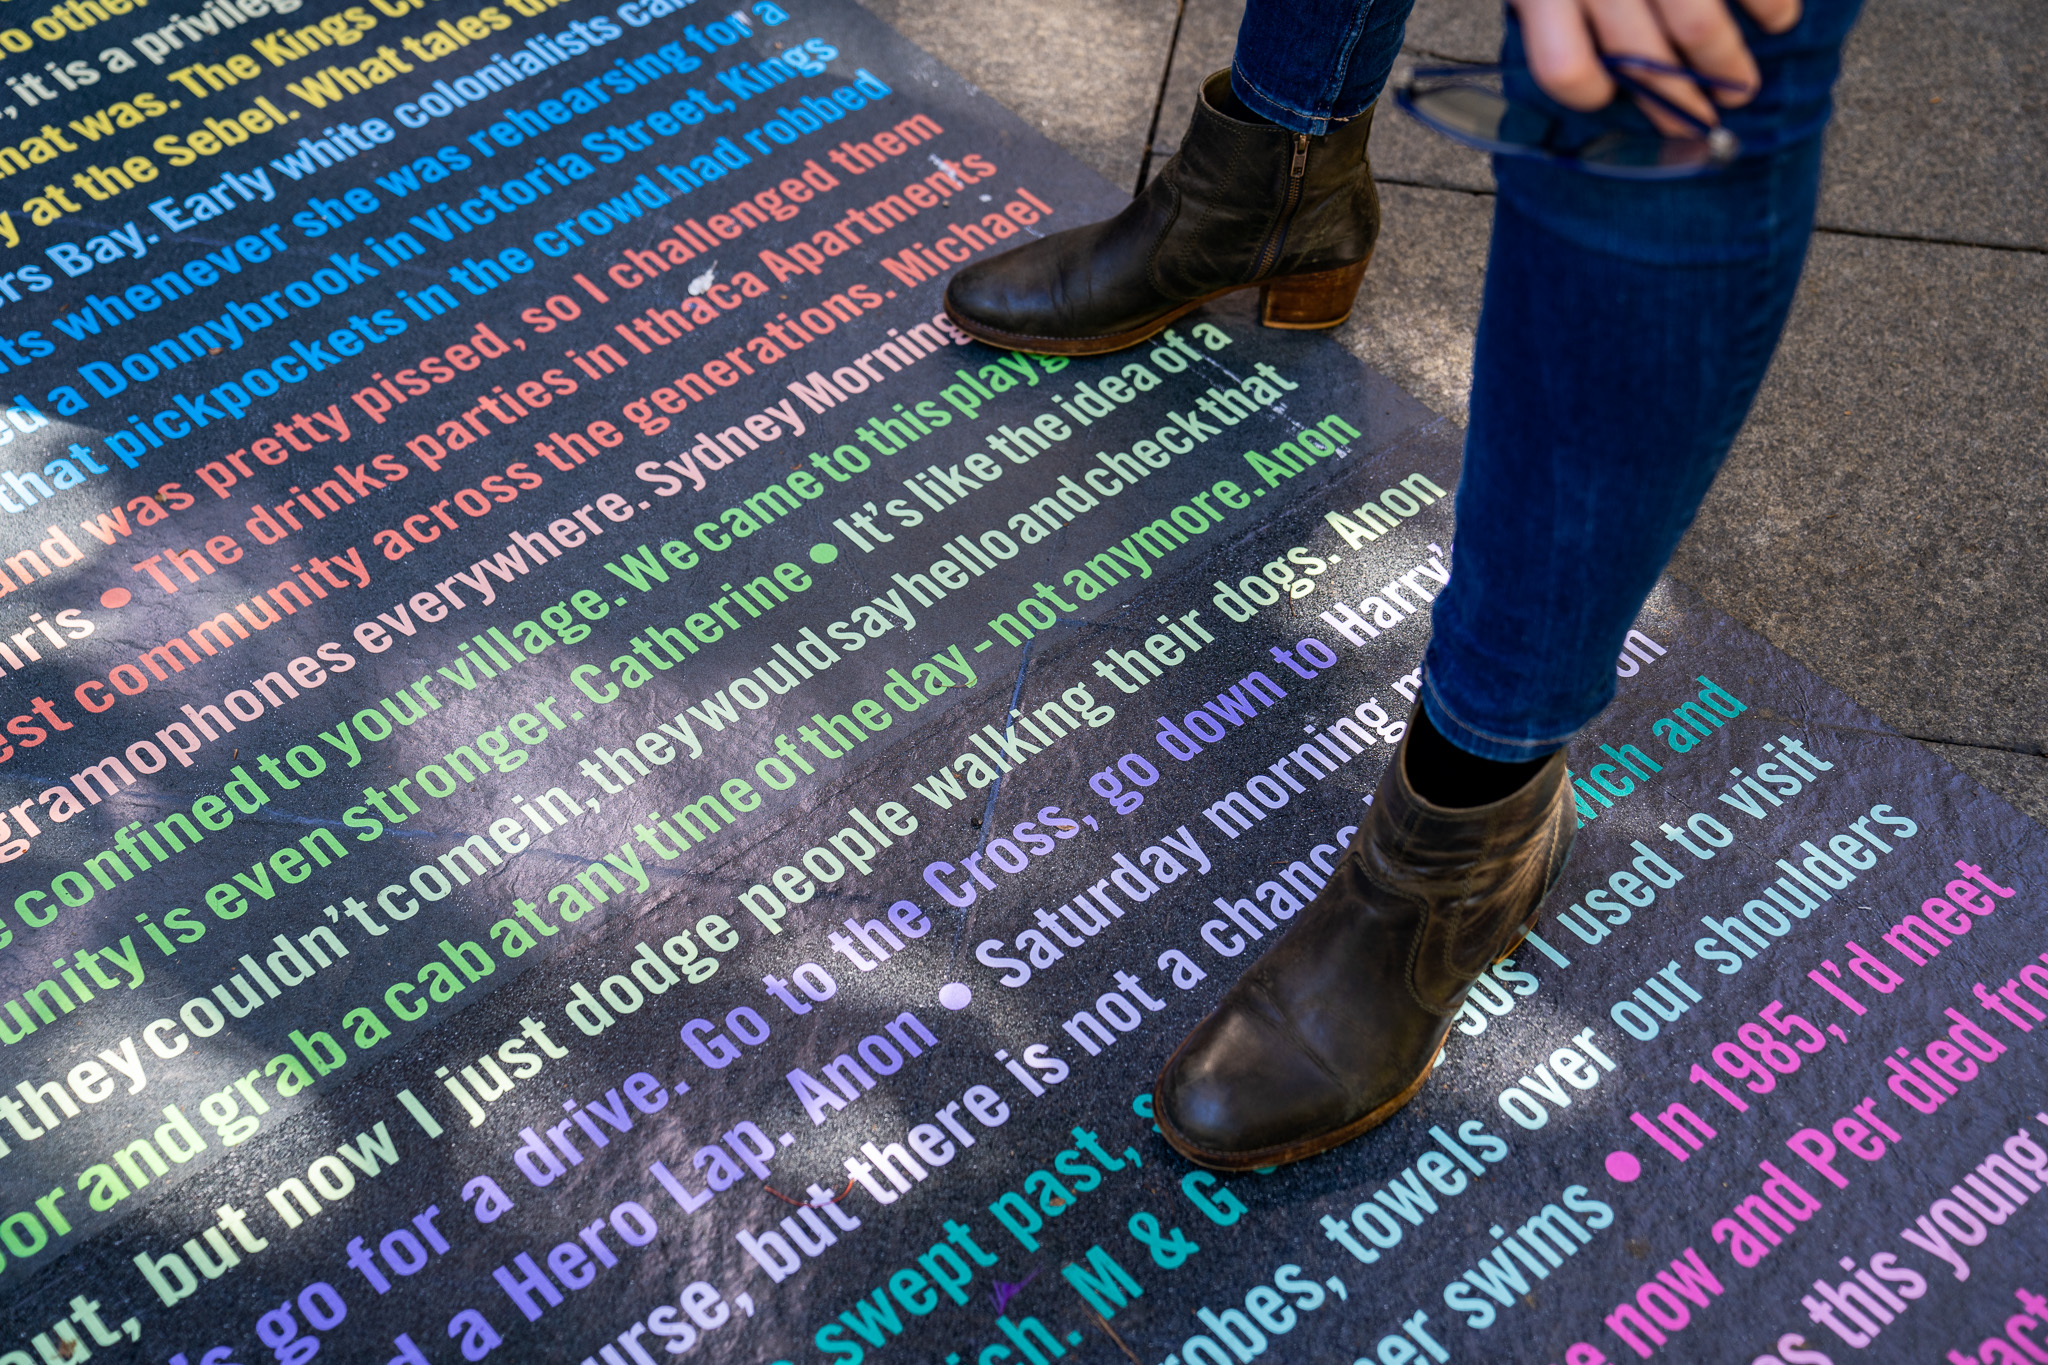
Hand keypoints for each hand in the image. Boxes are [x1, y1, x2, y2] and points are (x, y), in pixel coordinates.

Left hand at [1509, 0, 1800, 133]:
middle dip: (1681, 104)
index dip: (1590, 94)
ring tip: (1742, 83)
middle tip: (1706, 117)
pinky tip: (1777, 18)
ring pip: (1698, 30)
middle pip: (1643, 64)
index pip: (1566, 69)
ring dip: (1728, 68)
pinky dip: (1772, 6)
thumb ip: (1556, 1)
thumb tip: (1596, 66)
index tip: (1610, 97)